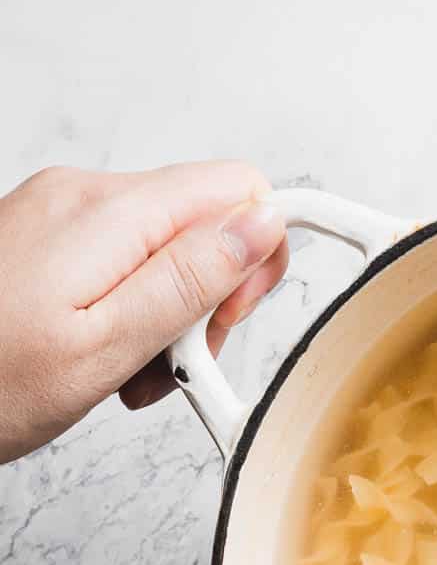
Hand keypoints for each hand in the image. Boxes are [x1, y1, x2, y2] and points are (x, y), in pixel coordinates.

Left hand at [0, 161, 287, 462]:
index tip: (228, 321)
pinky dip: (130, 316)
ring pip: (166, 252)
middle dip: (208, 301)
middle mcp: (85, 196)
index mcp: (107, 213)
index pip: (236, 191)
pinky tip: (103, 359)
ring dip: (168, 320)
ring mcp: (62, 216)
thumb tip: (261, 224)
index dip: (255, 258)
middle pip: (203, 226)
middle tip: (172, 362)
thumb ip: (190, 280)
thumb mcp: (106, 347)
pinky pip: (122, 265)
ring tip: (128, 373)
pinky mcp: (47, 242)